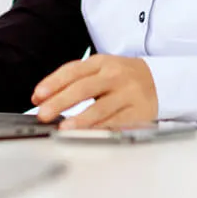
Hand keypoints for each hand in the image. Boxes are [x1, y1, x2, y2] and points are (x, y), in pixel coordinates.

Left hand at [32, 55, 157, 128]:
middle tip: (43, 114)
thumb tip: (42, 98)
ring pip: (100, 108)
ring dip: (80, 120)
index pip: (73, 71)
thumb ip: (74, 80)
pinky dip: (100, 130)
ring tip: (63, 129)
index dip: (54, 83)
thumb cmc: (122, 76)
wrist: (159, 80)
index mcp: (101, 62)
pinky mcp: (137, 112)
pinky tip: (87, 135)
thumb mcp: (100, 69)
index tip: (37, 95)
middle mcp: (114, 75)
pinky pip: (116, 122)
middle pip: (84, 88)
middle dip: (61, 101)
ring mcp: (127, 93)